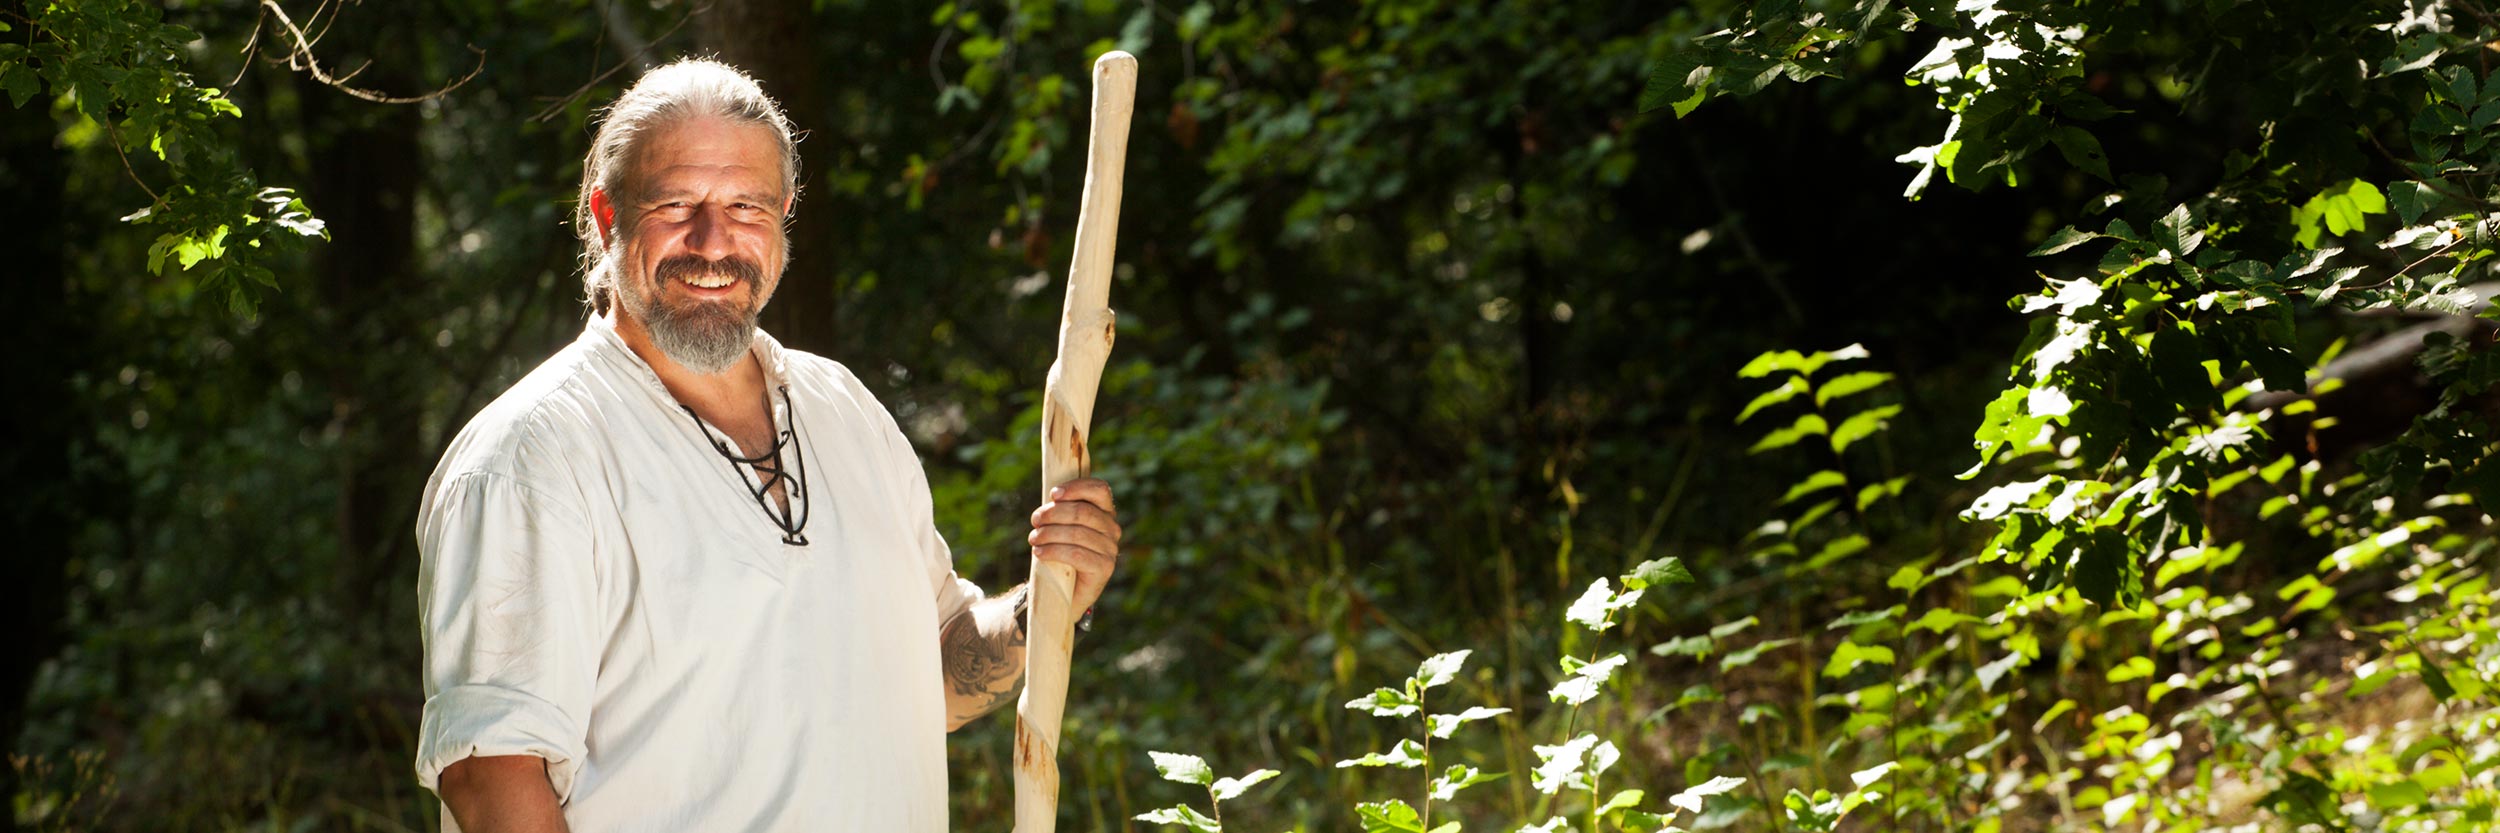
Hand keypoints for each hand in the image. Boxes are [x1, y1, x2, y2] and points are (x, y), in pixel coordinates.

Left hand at [1029, 477, 1120, 613]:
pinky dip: (1053, 551)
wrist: (1065, 592)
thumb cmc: (1061, 553)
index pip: (1099, 489)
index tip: (1053, 494)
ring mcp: (1110, 549)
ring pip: (1076, 533)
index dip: (1076, 487)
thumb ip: (1061, 509)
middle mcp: (1112, 529)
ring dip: (1049, 534)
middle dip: (1053, 513)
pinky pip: (1076, 554)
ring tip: (1033, 539)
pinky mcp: (1104, 568)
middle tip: (1035, 521)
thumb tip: (1053, 496)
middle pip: (1082, 511)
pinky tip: (1039, 553)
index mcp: (1105, 512)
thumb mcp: (1061, 526)